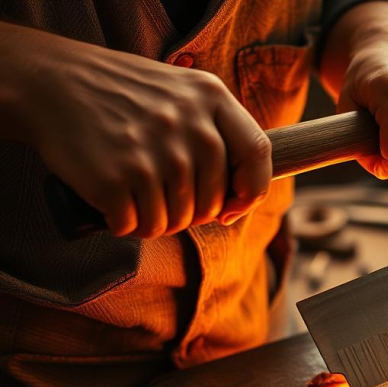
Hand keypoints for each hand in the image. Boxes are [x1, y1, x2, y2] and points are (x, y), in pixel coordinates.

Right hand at [0, 22, 271, 237]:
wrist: (54, 82)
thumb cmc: (127, 96)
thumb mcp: (181, 92)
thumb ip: (218, 130)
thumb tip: (241, 197)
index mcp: (210, 96)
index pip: (257, 154)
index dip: (251, 192)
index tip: (232, 207)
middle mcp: (188, 124)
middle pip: (213, 200)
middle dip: (192, 215)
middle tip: (165, 201)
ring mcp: (152, 152)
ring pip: (175, 220)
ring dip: (158, 223)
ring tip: (139, 200)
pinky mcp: (116, 178)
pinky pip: (138, 226)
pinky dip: (127, 226)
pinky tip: (116, 207)